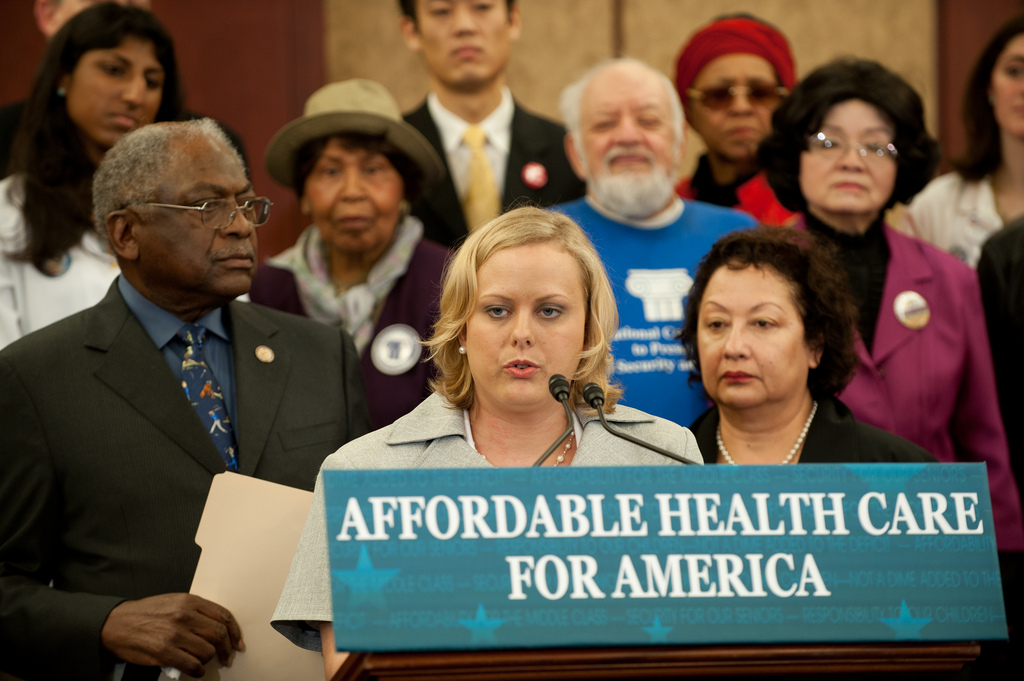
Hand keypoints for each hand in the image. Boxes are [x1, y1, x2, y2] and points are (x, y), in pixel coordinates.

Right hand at [100, 593, 243, 676]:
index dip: (235, 632)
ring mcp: (175, 634)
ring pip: (207, 651)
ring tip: (202, 661)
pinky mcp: (164, 652)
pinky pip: (192, 665)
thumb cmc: (145, 613)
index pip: (223, 616)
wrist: (116, 623)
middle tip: (227, 658)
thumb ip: (195, 611)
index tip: (238, 643)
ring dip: (208, 660)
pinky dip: (197, 671)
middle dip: (227, 649)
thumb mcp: (173, 602)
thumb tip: (218, 628)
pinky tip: (194, 670)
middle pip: (219, 634)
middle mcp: (184, 615)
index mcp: (189, 601)